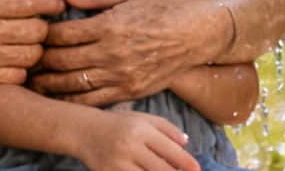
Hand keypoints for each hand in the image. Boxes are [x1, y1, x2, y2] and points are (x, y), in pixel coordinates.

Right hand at [0, 0, 63, 92]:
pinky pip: (19, 75)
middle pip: (36, 30)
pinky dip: (23, 66)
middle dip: (44, 24)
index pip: (28, 3)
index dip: (50, 3)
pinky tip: (16, 56)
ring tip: (30, 39)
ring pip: (31, 54)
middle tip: (41, 21)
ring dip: (36, 46)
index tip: (58, 3)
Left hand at [32, 0, 214, 106]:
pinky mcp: (130, 93)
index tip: (30, 31)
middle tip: (22, 58)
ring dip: (50, 84)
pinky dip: (73, 101)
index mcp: (110, 25)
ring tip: (31, 81)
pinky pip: (95, 102)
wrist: (196, 35)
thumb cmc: (162, 6)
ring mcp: (122, 77)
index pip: (65, 33)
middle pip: (64, 61)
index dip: (43, 34)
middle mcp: (113, 54)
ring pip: (75, 85)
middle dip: (40, 61)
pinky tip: (58, 98)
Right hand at [80, 109, 197, 170]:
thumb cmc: (120, 124)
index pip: (169, 149)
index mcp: (140, 129)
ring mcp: (118, 163)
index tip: (198, 170)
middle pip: (161, 169)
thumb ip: (166, 128)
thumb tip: (187, 143)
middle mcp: (130, 146)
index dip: (186, 162)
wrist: (86, 131)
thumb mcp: (143, 118)